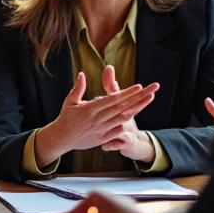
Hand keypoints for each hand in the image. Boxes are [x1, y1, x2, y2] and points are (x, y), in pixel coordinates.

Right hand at [35, 70, 158, 163]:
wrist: (62, 138)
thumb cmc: (66, 118)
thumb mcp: (69, 102)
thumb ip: (78, 88)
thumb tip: (82, 74)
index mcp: (90, 109)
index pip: (112, 99)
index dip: (126, 93)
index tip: (138, 86)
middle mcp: (97, 119)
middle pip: (122, 107)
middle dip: (138, 98)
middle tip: (151, 90)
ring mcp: (101, 129)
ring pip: (123, 118)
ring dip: (137, 109)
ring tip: (149, 99)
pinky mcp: (102, 138)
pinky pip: (118, 131)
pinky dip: (127, 123)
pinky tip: (136, 114)